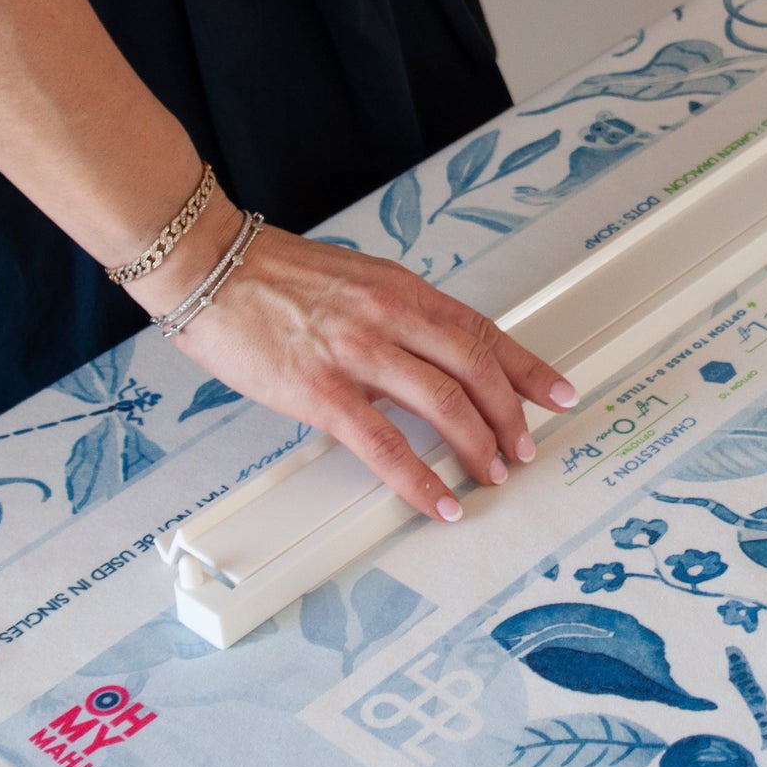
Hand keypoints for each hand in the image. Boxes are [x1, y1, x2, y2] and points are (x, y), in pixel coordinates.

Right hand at [148, 213, 573, 521]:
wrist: (209, 265)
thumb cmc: (271, 275)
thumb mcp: (354, 280)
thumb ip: (396, 313)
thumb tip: (432, 354)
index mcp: (401, 288)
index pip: (481, 330)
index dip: (526, 367)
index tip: (557, 392)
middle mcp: (390, 314)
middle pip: (476, 367)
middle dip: (511, 414)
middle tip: (524, 448)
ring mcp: (358, 352)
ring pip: (444, 402)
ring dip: (478, 444)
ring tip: (491, 473)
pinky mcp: (321, 390)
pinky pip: (384, 444)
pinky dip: (418, 479)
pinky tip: (436, 501)